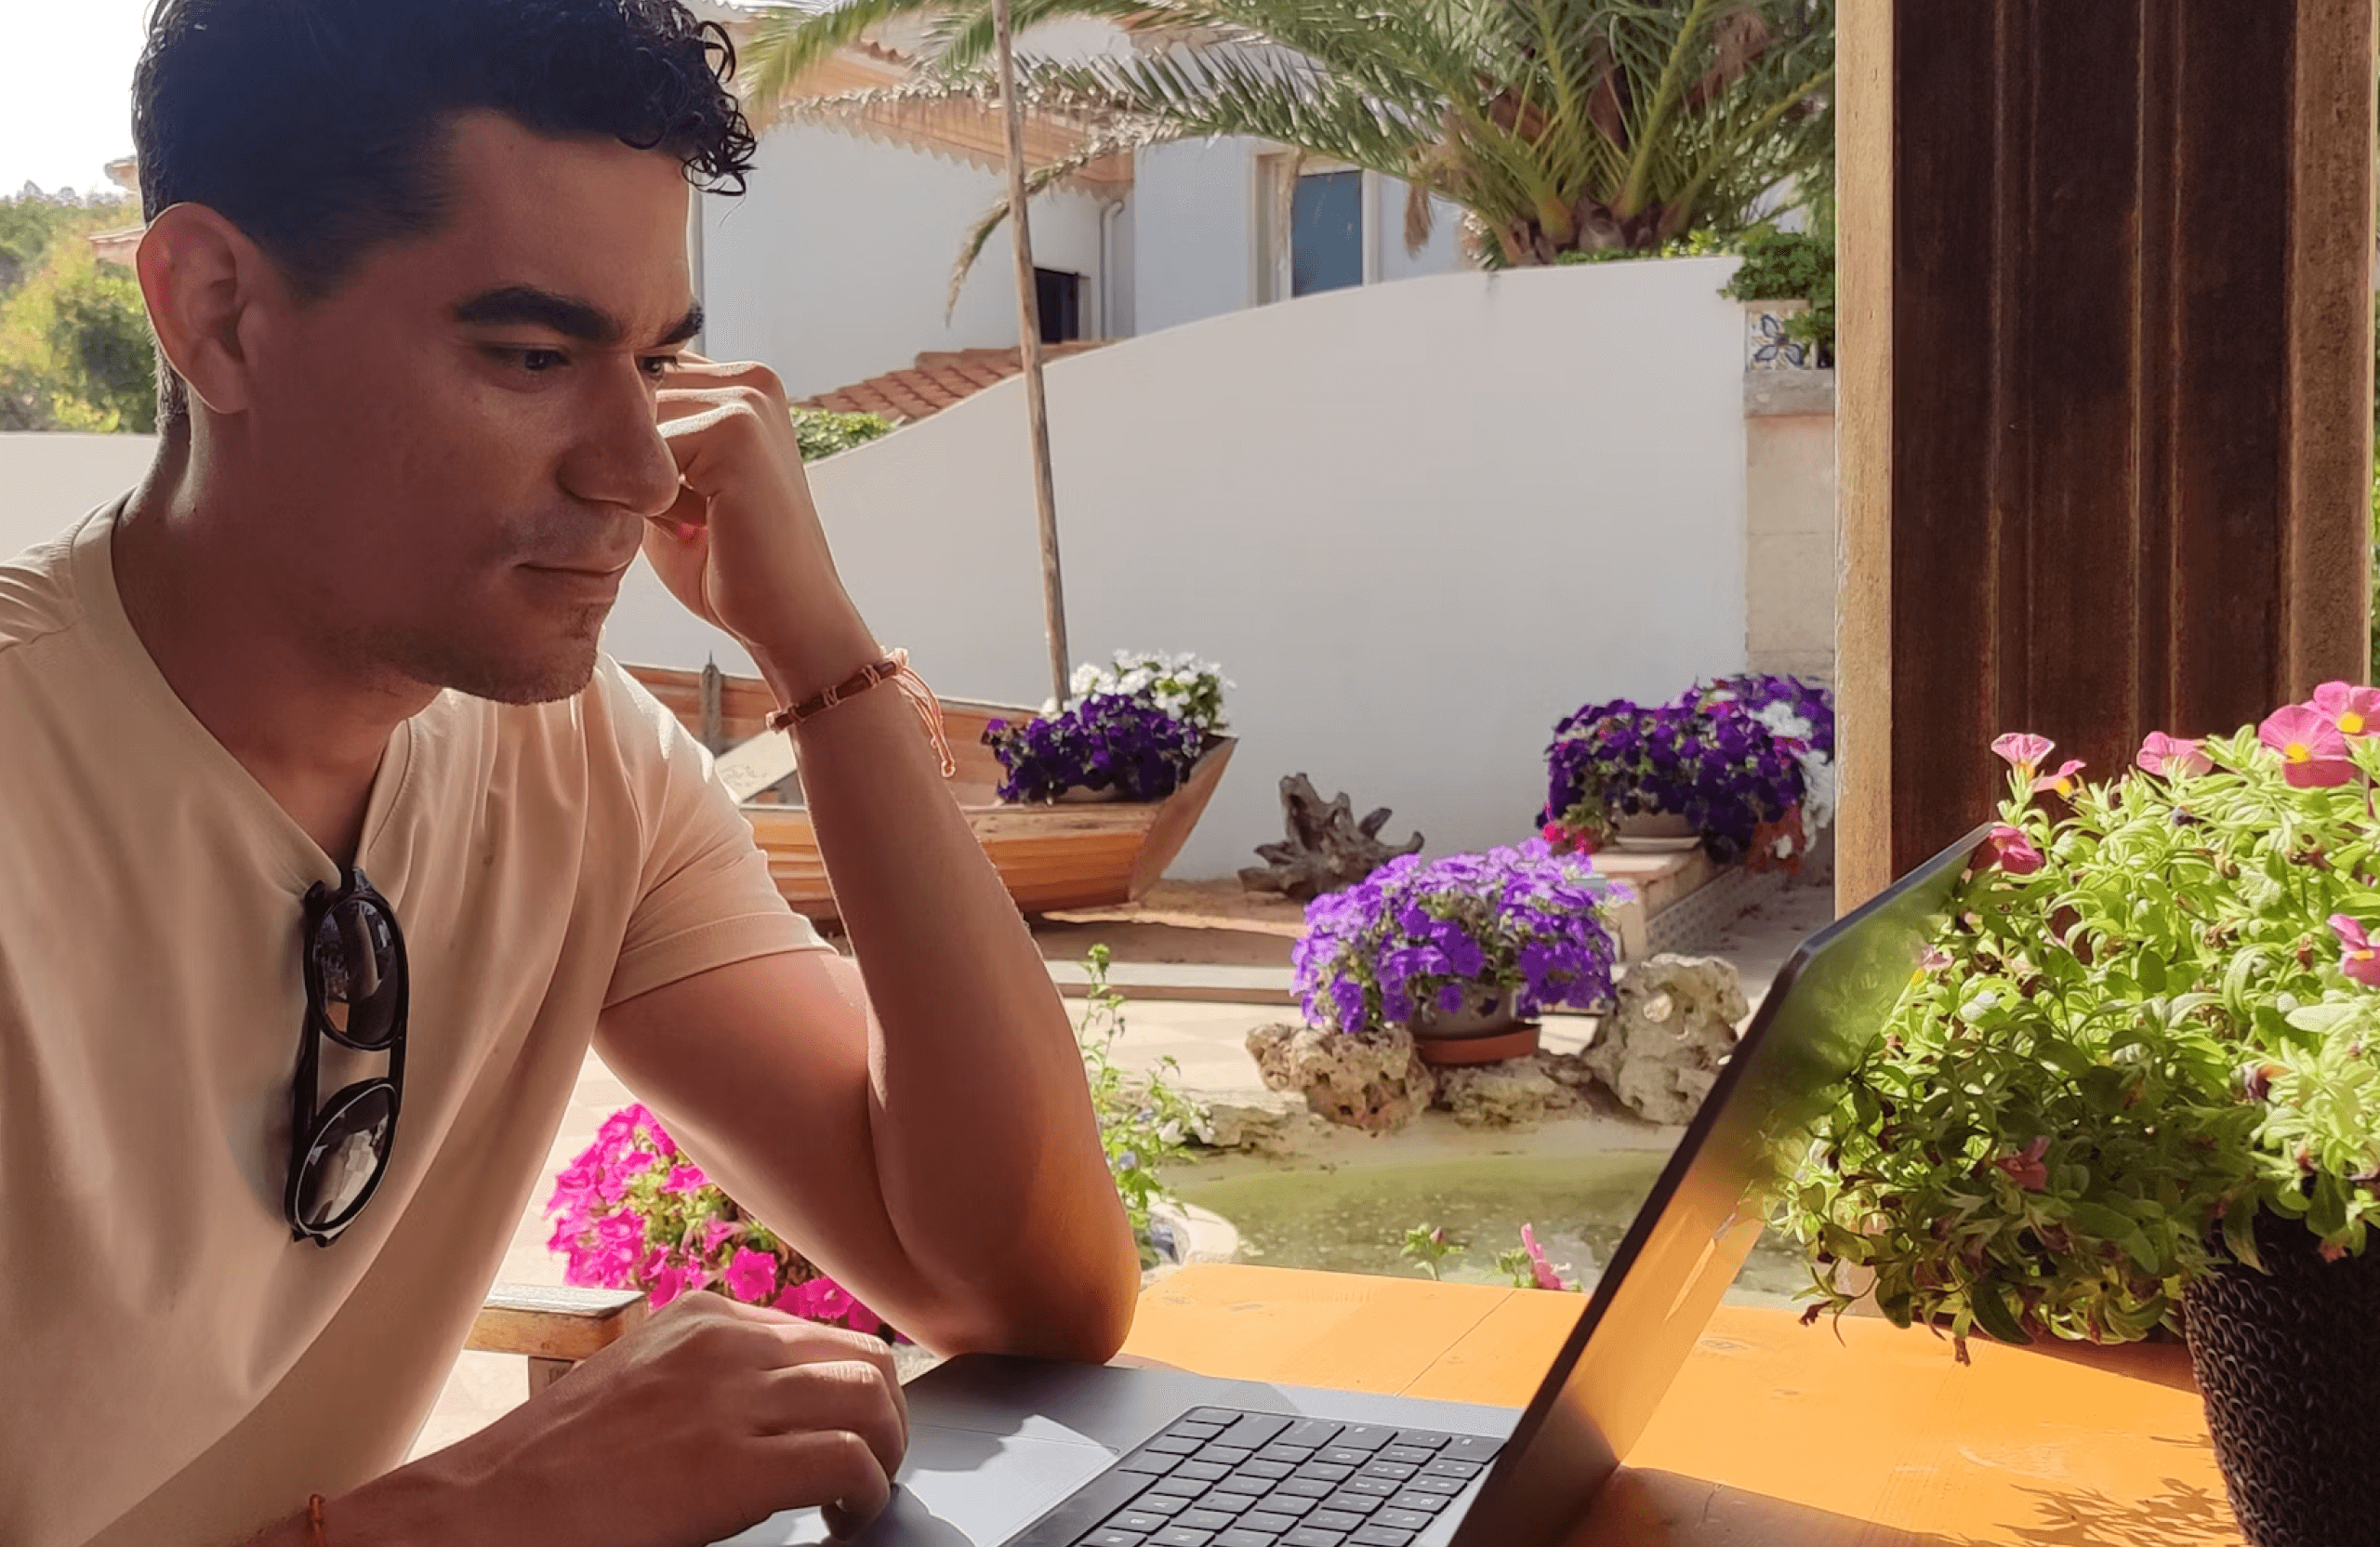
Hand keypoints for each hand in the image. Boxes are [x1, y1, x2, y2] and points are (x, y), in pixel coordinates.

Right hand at [403, 1292, 908, 1544]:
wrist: (480, 1510)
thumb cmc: (548, 1467)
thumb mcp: (641, 1385)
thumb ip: (708, 1381)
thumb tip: (773, 1414)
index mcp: (704, 1317)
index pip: (823, 1335)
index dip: (850, 1391)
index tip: (850, 1432)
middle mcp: (727, 1340)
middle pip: (865, 1358)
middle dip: (884, 1416)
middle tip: (871, 1468)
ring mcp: (731, 1397)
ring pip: (872, 1399)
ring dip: (886, 1453)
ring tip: (862, 1496)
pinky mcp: (731, 1464)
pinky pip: (849, 1462)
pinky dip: (867, 1495)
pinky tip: (843, 1522)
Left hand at [647, 357, 879, 698]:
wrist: (787, 621)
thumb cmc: (726, 565)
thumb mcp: (671, 489)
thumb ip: (638, 446)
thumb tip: (563, 414)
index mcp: (740, 385)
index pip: (640, 381)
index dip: (620, 438)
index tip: (635, 492)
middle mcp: (749, 379)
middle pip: (629, 395)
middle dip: (621, 459)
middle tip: (658, 518)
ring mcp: (747, 400)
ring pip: (632, 424)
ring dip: (633, 480)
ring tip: (679, 524)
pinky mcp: (736, 432)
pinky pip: (646, 453)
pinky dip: (647, 499)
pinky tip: (689, 530)